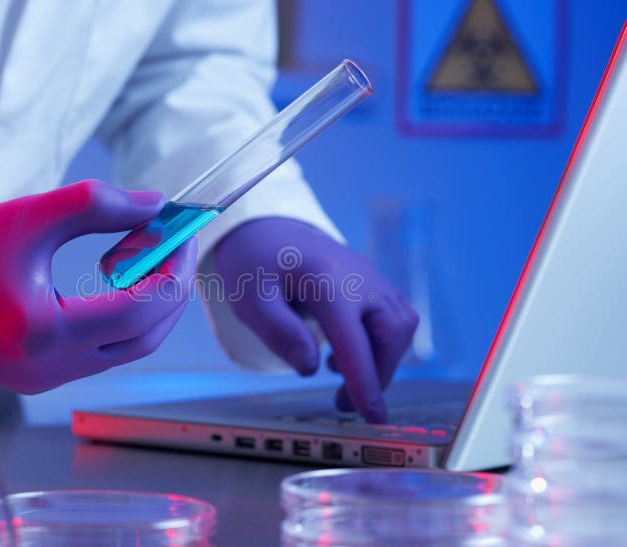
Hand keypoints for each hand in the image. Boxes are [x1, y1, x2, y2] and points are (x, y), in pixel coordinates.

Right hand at [0, 180, 195, 393]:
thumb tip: (155, 205)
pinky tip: (121, 281)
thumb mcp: (31, 214)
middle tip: (177, 244)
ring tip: (147, 256)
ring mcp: (45, 379)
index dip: (172, 268)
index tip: (183, 233)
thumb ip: (98, 204)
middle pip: (145, 336)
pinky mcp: (42, 377)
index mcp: (42, 331)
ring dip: (150, 304)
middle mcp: (47, 367)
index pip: (139, 309)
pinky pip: (105, 352)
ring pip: (129, 348)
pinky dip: (125, 318)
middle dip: (171, 288)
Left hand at [214, 217, 417, 422]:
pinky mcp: (374, 283)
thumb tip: (309, 369)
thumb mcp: (250, 298)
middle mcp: (359, 278)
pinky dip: (384, 343)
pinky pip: (397, 317)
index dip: (365, 382)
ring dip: (383, 360)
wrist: (268, 227)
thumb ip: (278, 332)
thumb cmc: (255, 262)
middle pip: (391, 334)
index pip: (354, 340)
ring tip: (345, 379)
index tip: (372, 417)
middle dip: (377, 375)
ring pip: (400, 327)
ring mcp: (372, 277)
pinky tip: (349, 352)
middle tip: (344, 404)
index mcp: (327, 280)